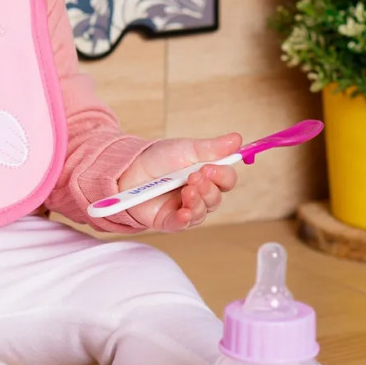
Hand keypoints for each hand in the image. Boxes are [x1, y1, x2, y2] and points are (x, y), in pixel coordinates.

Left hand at [116, 133, 241, 231]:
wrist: (128, 169)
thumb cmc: (158, 159)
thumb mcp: (186, 149)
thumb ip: (211, 148)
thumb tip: (237, 139)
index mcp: (206, 176)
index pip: (226, 180)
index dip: (222, 176)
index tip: (210, 167)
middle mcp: (199, 194)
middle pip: (216, 198)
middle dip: (208, 188)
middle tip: (194, 176)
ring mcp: (184, 209)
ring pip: (202, 212)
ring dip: (198, 201)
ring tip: (187, 190)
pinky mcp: (168, 221)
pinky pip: (182, 225)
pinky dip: (185, 219)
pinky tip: (185, 213)